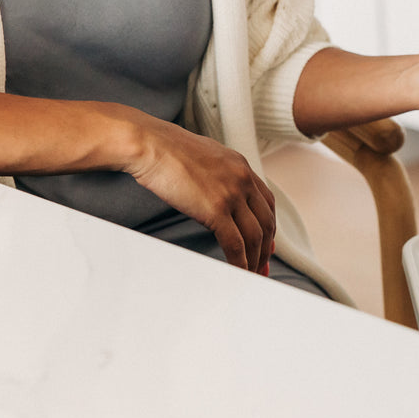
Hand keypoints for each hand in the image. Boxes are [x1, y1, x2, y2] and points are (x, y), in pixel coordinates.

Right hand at [123, 113, 276, 273]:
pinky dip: (240, 261)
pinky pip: (235, 243)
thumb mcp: (204, 156)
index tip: (268, 241)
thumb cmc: (165, 149)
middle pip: (266, 222)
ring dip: (255, 259)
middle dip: (266, 247)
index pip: (266, 202)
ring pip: (255, 236)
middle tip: (263, 264)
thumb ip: (217, 173)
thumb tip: (214, 190)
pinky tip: (238, 270)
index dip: (269, 225)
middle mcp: (243, 179)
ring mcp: (232, 194)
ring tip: (251, 274)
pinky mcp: (216, 209)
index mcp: (241, 166)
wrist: (149, 143)